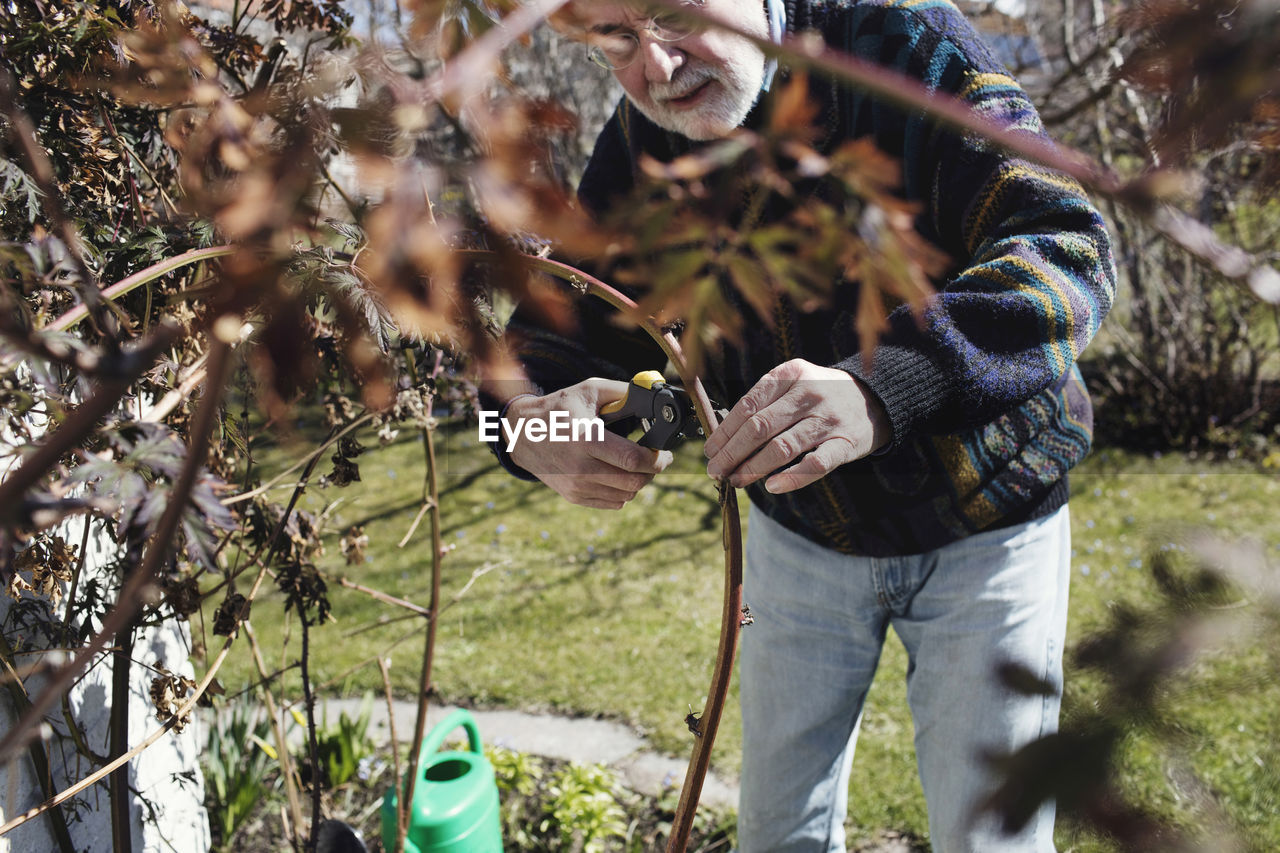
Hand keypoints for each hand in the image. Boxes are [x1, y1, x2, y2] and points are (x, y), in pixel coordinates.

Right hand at [506, 379, 673, 509]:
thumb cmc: (559, 409)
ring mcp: (576, 485)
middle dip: (652, 471)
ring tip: (633, 464)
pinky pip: (613, 503)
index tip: (665, 454)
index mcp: (586, 438)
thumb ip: (623, 392)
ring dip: (638, 481)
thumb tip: (653, 396)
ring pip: (627, 494)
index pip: (632, 460)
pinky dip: (623, 491)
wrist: (523, 434)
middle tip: (653, 459)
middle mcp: (581, 466)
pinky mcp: (574, 496)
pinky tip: (617, 474)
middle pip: (634, 481)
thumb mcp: (589, 390)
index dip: (657, 459)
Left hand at [703, 359, 889, 493]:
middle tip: (716, 471)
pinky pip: (815, 465)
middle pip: (759, 427)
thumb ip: (763, 404)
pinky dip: (792, 478)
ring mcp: (828, 419)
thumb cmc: (820, 395)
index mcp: (789, 375)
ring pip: (782, 447)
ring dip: (753, 468)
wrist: (874, 399)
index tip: (709, 451)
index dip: (724, 432)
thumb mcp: (793, 384)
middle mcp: (808, 394)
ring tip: (736, 480)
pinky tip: (772, 486)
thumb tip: (724, 439)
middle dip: (732, 453)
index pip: (747, 406)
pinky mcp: (845, 444)